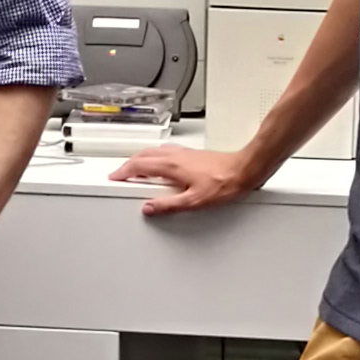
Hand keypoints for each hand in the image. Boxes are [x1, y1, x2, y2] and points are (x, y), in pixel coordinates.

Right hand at [110, 145, 253, 217]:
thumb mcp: (194, 201)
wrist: (244, 170)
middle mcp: (176, 156)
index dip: (124, 172)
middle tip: (121, 173)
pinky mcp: (192, 154)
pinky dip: (155, 157)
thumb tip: (149, 208)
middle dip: (129, 164)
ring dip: (141, 159)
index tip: (114, 177)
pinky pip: (166, 152)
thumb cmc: (224, 183)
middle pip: (144, 155)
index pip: (139, 166)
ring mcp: (184, 153)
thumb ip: (168, 205)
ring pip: (154, 152)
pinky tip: (161, 164)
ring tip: (136, 168)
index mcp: (171, 166)